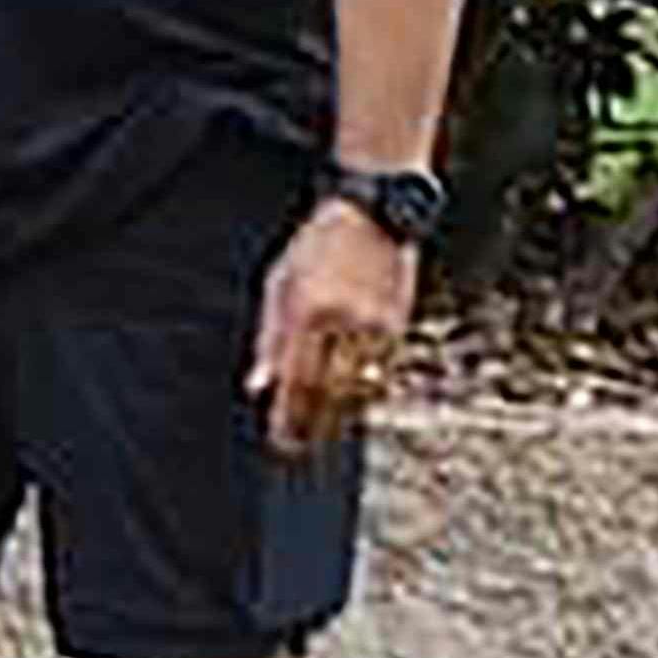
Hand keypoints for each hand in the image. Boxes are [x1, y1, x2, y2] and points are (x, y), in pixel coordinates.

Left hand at [246, 198, 417, 457]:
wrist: (374, 211)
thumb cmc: (316, 246)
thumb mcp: (279, 283)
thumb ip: (269, 338)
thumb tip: (258, 386)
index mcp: (308, 310)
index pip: (296, 379)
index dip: (288, 417)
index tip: (279, 442)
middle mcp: (344, 320)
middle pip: (328, 392)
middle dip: (311, 425)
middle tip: (295, 447)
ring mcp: (375, 323)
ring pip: (357, 388)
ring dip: (337, 414)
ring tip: (319, 429)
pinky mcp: (398, 323)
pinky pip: (379, 371)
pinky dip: (362, 391)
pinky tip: (348, 401)